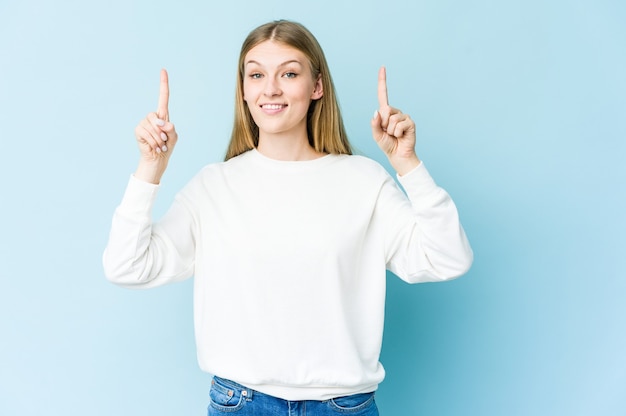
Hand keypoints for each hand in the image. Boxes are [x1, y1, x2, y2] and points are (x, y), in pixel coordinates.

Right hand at [134, 69, 177, 183]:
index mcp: (163, 116)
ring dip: (158, 139)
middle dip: (161, 131)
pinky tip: (154, 147)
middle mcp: (152, 117)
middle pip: (155, 116)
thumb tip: (160, 122)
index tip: (163, 70)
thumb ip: (170, 128)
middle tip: (164, 141)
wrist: (157, 159)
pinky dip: (152, 142)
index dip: (163, 84)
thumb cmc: (166, 146)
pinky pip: (146, 133)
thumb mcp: (173, 137)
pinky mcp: (138, 130)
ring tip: (160, 145)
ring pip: (151, 126)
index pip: (163, 97)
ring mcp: (144, 123)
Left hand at [371, 66, 419, 175]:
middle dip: (383, 124)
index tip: (382, 67)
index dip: (382, 81)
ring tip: (394, 136)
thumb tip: (377, 111)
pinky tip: (401, 136)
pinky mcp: (410, 123)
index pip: (383, 94)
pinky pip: (399, 125)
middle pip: (385, 110)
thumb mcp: (376, 135)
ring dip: (390, 131)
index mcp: (385, 113)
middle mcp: (395, 112)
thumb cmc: (387, 145)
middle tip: (388, 133)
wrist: (398, 156)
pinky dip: (397, 133)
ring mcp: (404, 116)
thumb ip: (374, 124)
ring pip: (391, 120)